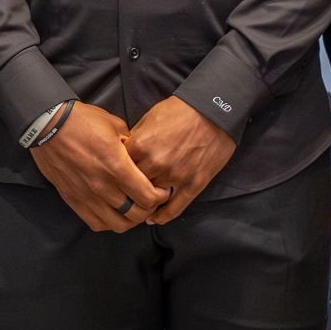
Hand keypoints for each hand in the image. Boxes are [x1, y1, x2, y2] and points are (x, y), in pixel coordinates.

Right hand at [32, 102, 169, 232]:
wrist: (48, 125)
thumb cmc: (83, 121)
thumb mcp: (114, 125)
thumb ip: (131, 144)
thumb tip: (140, 157)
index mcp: (116, 165)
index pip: (148, 196)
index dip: (161, 196)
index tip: (162, 190)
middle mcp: (103, 185)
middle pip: (136, 214)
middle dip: (149, 209)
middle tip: (151, 200)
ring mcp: (87, 196)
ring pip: (118, 224)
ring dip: (130, 220)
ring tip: (133, 209)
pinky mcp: (74, 200)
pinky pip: (96, 224)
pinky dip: (109, 223)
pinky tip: (113, 212)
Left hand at [124, 96, 237, 225]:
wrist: (213, 110)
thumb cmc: (180, 110)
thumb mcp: (149, 117)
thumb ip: (135, 139)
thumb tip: (123, 154)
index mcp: (141, 146)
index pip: (118, 169)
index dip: (117, 172)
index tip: (117, 175)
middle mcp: (155, 164)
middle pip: (133, 186)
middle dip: (129, 188)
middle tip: (126, 192)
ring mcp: (175, 176)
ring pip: (151, 199)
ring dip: (145, 201)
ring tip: (138, 205)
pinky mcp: (193, 185)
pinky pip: (174, 209)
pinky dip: (162, 217)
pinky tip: (153, 219)